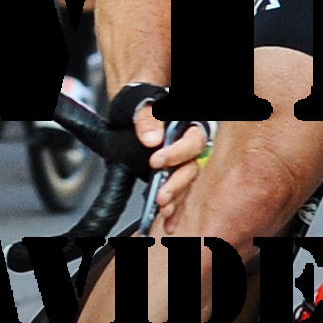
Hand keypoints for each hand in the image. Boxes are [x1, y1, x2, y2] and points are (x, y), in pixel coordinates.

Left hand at [103, 78, 211, 204]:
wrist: (131, 108)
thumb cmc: (139, 102)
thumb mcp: (141, 105)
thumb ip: (147, 119)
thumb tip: (151, 138)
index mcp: (187, 126)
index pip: (192, 142)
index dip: (176, 153)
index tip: (156, 161)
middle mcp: (187, 147)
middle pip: (191, 168)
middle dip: (176, 184)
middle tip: (161, 196)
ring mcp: (180, 163)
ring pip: (185, 184)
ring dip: (175, 200)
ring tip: (163, 210)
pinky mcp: (170, 176)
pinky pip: (177, 194)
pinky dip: (173, 209)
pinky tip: (168, 220)